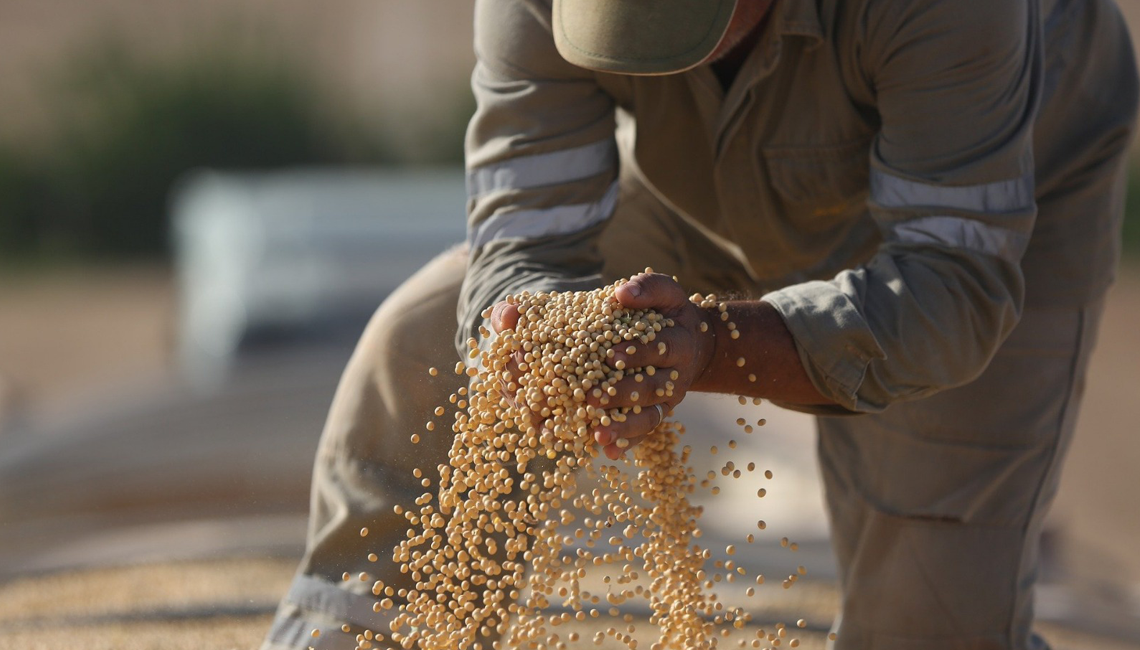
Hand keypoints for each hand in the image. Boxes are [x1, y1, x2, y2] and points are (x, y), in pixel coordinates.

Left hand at [590, 273, 713, 459]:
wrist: (695, 342)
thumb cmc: (669, 313)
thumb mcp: (666, 294)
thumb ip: (648, 289)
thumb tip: (621, 293)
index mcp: (679, 343)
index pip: (661, 348)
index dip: (638, 353)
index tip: (611, 355)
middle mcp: (676, 375)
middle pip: (652, 388)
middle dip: (623, 394)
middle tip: (592, 398)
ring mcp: (667, 399)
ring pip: (649, 416)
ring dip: (624, 426)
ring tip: (598, 434)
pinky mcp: (658, 414)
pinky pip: (645, 432)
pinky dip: (628, 442)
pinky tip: (608, 451)